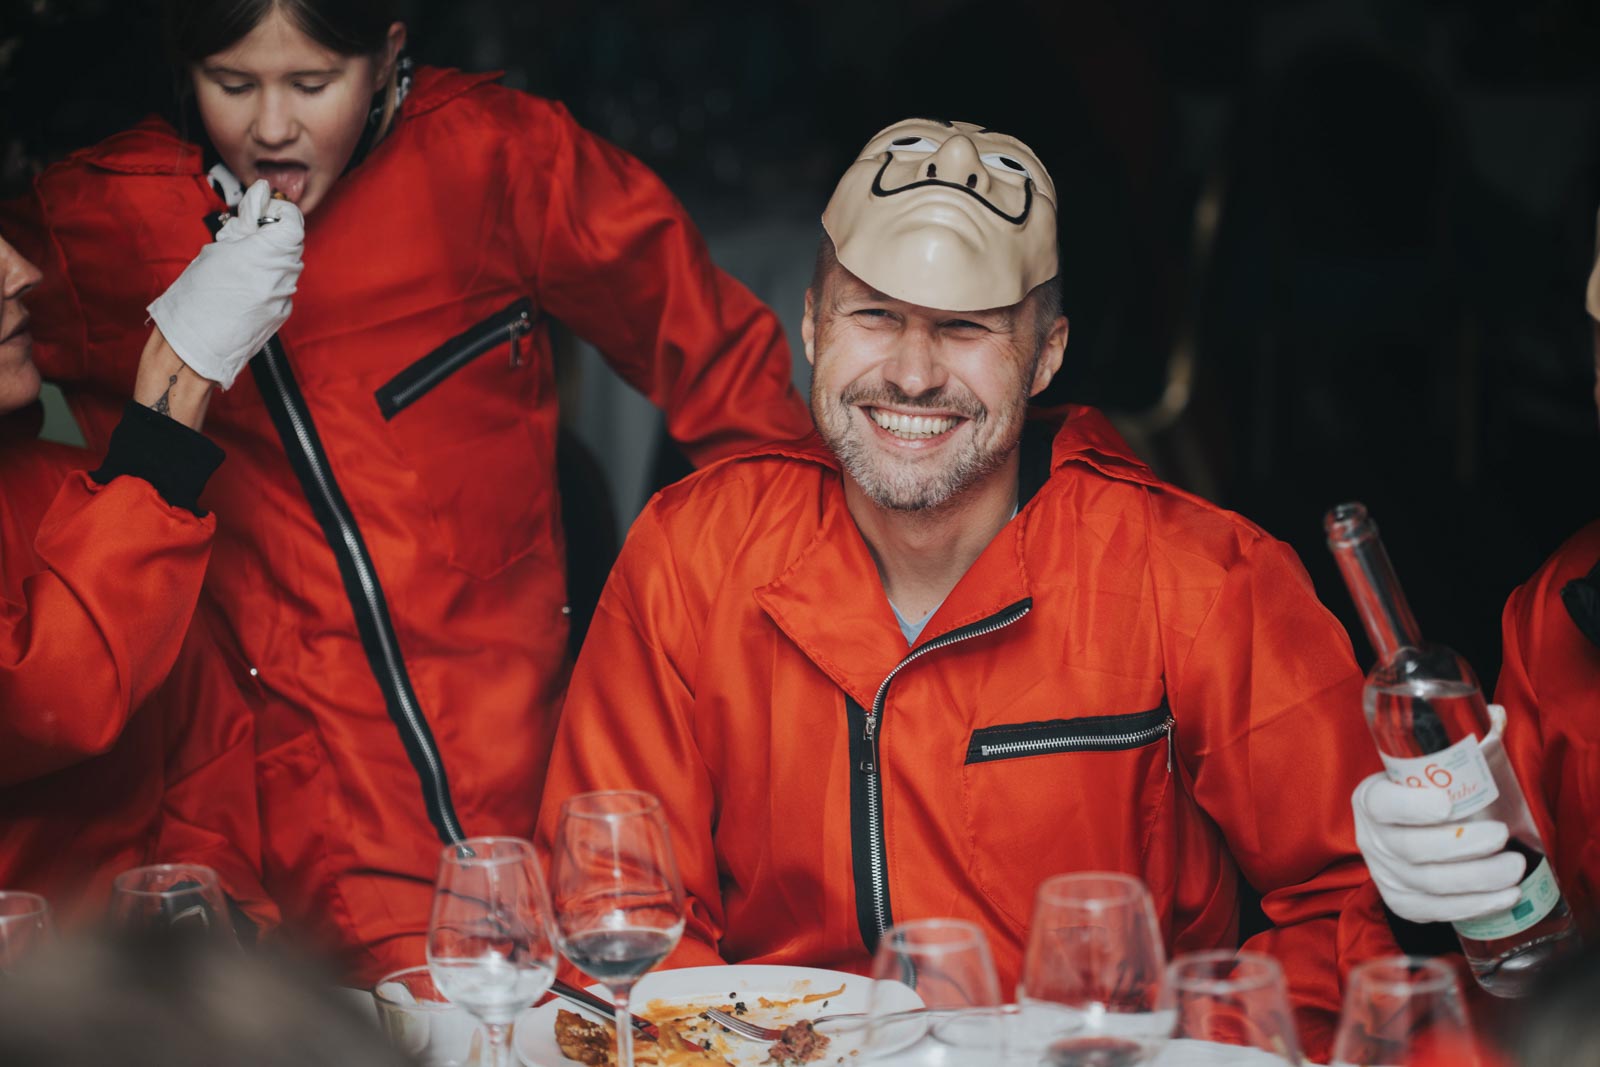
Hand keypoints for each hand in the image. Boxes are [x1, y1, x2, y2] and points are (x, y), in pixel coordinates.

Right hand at [146, 179, 303, 388]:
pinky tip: (242, 287)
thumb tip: (261, 195)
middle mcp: (282, 279)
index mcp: (265, 257)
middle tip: (243, 239)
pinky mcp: (281, 314)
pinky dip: (268, 280)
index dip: (279, 214)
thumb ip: (244, 225)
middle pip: (291, 244)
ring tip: (239, 266)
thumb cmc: (194, 298)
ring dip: (269, 258)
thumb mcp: (215, 251)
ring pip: (287, 266)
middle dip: (272, 236)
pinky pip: (281, 287)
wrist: (192, 348)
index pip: (293, 223)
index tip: (260, 215)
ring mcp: (284, 299)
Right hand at [1352, 705, 1524, 923]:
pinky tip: (1504, 896)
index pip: (1383, 804)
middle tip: (1500, 835)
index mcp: (1370, 798)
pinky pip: (1435, 909)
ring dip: (1475, 879)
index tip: (1447, 804)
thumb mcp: (1419, 767)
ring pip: (1428, 882)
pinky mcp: (1401, 900)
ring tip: (1513, 868)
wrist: (1387, 831)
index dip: (1412, 807)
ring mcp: (1384, 873)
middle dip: (1461, 846)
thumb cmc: (1412, 794)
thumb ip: (1456, 741)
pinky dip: (1472, 905)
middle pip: (1412, 848)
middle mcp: (1371, 839)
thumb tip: (1495, 715)